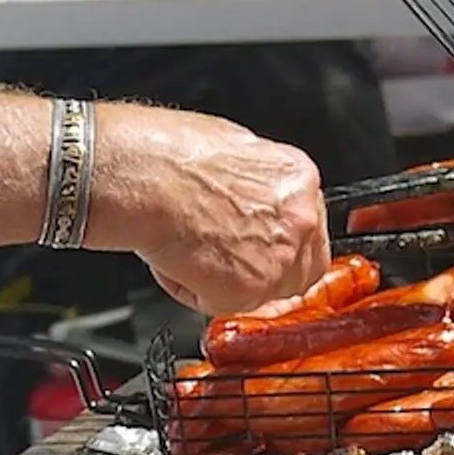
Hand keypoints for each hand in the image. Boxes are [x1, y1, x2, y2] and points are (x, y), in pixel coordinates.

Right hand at [88, 102, 327, 316]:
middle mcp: (300, 220)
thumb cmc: (170, 155)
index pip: (309, 228)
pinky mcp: (248, 291)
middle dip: (267, 270)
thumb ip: (255, 185)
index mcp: (299, 179)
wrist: (144, 176)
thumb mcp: (232, 149)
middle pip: (303, 267)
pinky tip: (176, 262)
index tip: (261, 245)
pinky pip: (223, 305)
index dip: (281, 242)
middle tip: (227, 260)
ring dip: (230, 283)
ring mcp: (279, 259)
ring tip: (192, 254)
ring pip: (266, 292)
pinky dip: (194, 292)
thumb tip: (246, 200)